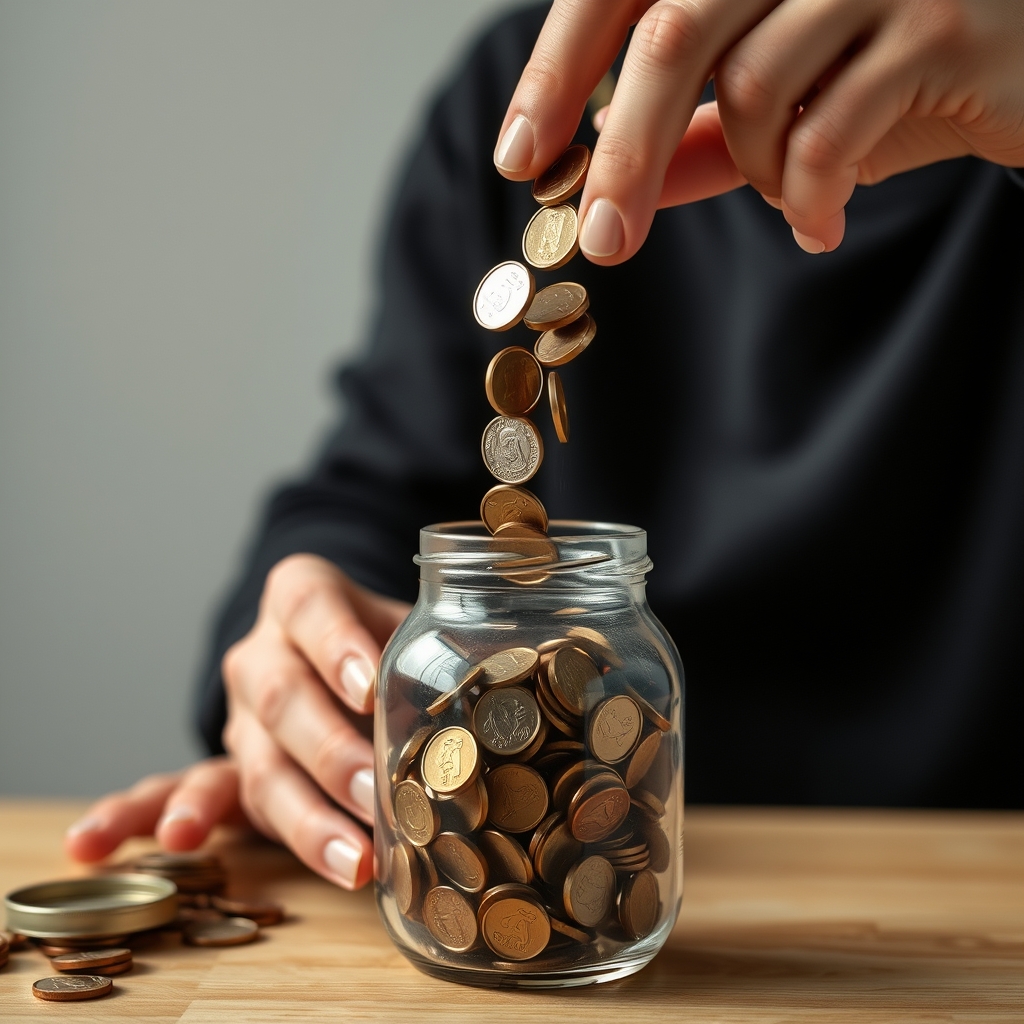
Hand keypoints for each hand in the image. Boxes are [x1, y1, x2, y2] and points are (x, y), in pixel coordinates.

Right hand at [66, 555, 410, 890]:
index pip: (312, 606)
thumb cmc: (388, 637)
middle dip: (331, 752)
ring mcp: (241, 711)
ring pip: (260, 760)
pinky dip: (180, 815)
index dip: (336, 646)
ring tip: (351, 860)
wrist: (331, 647)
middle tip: (376, 796)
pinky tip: (158, 842)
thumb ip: (442, 647)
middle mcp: (263, 650)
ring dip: (305, 816)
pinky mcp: (231, 765)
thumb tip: (504, 687)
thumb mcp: (413, 623)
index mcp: (304, 595)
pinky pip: (200, 789)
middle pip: (283, 695)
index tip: (368, 689)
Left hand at [494, 0, 1023, 254]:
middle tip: (601, 243)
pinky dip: (808, 195)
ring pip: (751, 85)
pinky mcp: (940, 18)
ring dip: (753, 172)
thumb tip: (622, 185)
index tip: (519, 157)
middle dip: (622, 154)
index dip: (559, 71)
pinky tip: (821, 224)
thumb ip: (702, 132)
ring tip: (792, 198)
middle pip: (671, 34)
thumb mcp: (789, 98)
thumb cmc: (904, 64)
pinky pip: (828, 130)